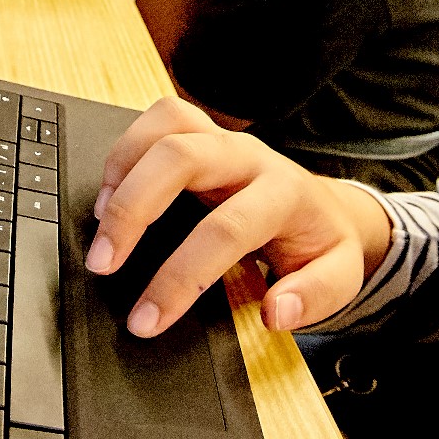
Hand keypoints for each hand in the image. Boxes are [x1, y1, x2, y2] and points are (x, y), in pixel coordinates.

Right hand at [88, 98, 391, 337]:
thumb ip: (313, 298)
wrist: (324, 206)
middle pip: (182, 156)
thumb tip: (276, 312)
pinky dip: (125, 152)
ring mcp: (223, 138)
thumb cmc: (320, 242)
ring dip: (122, 168)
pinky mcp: (201, 133)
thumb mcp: (338, 278)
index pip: (225, 231)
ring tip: (100, 223)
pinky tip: (110, 194)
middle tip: (102, 262)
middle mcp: (250, 156)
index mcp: (284, 194)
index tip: (147, 318)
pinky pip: (157, 120)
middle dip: (132, 208)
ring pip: (166, 123)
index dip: (180, 278)